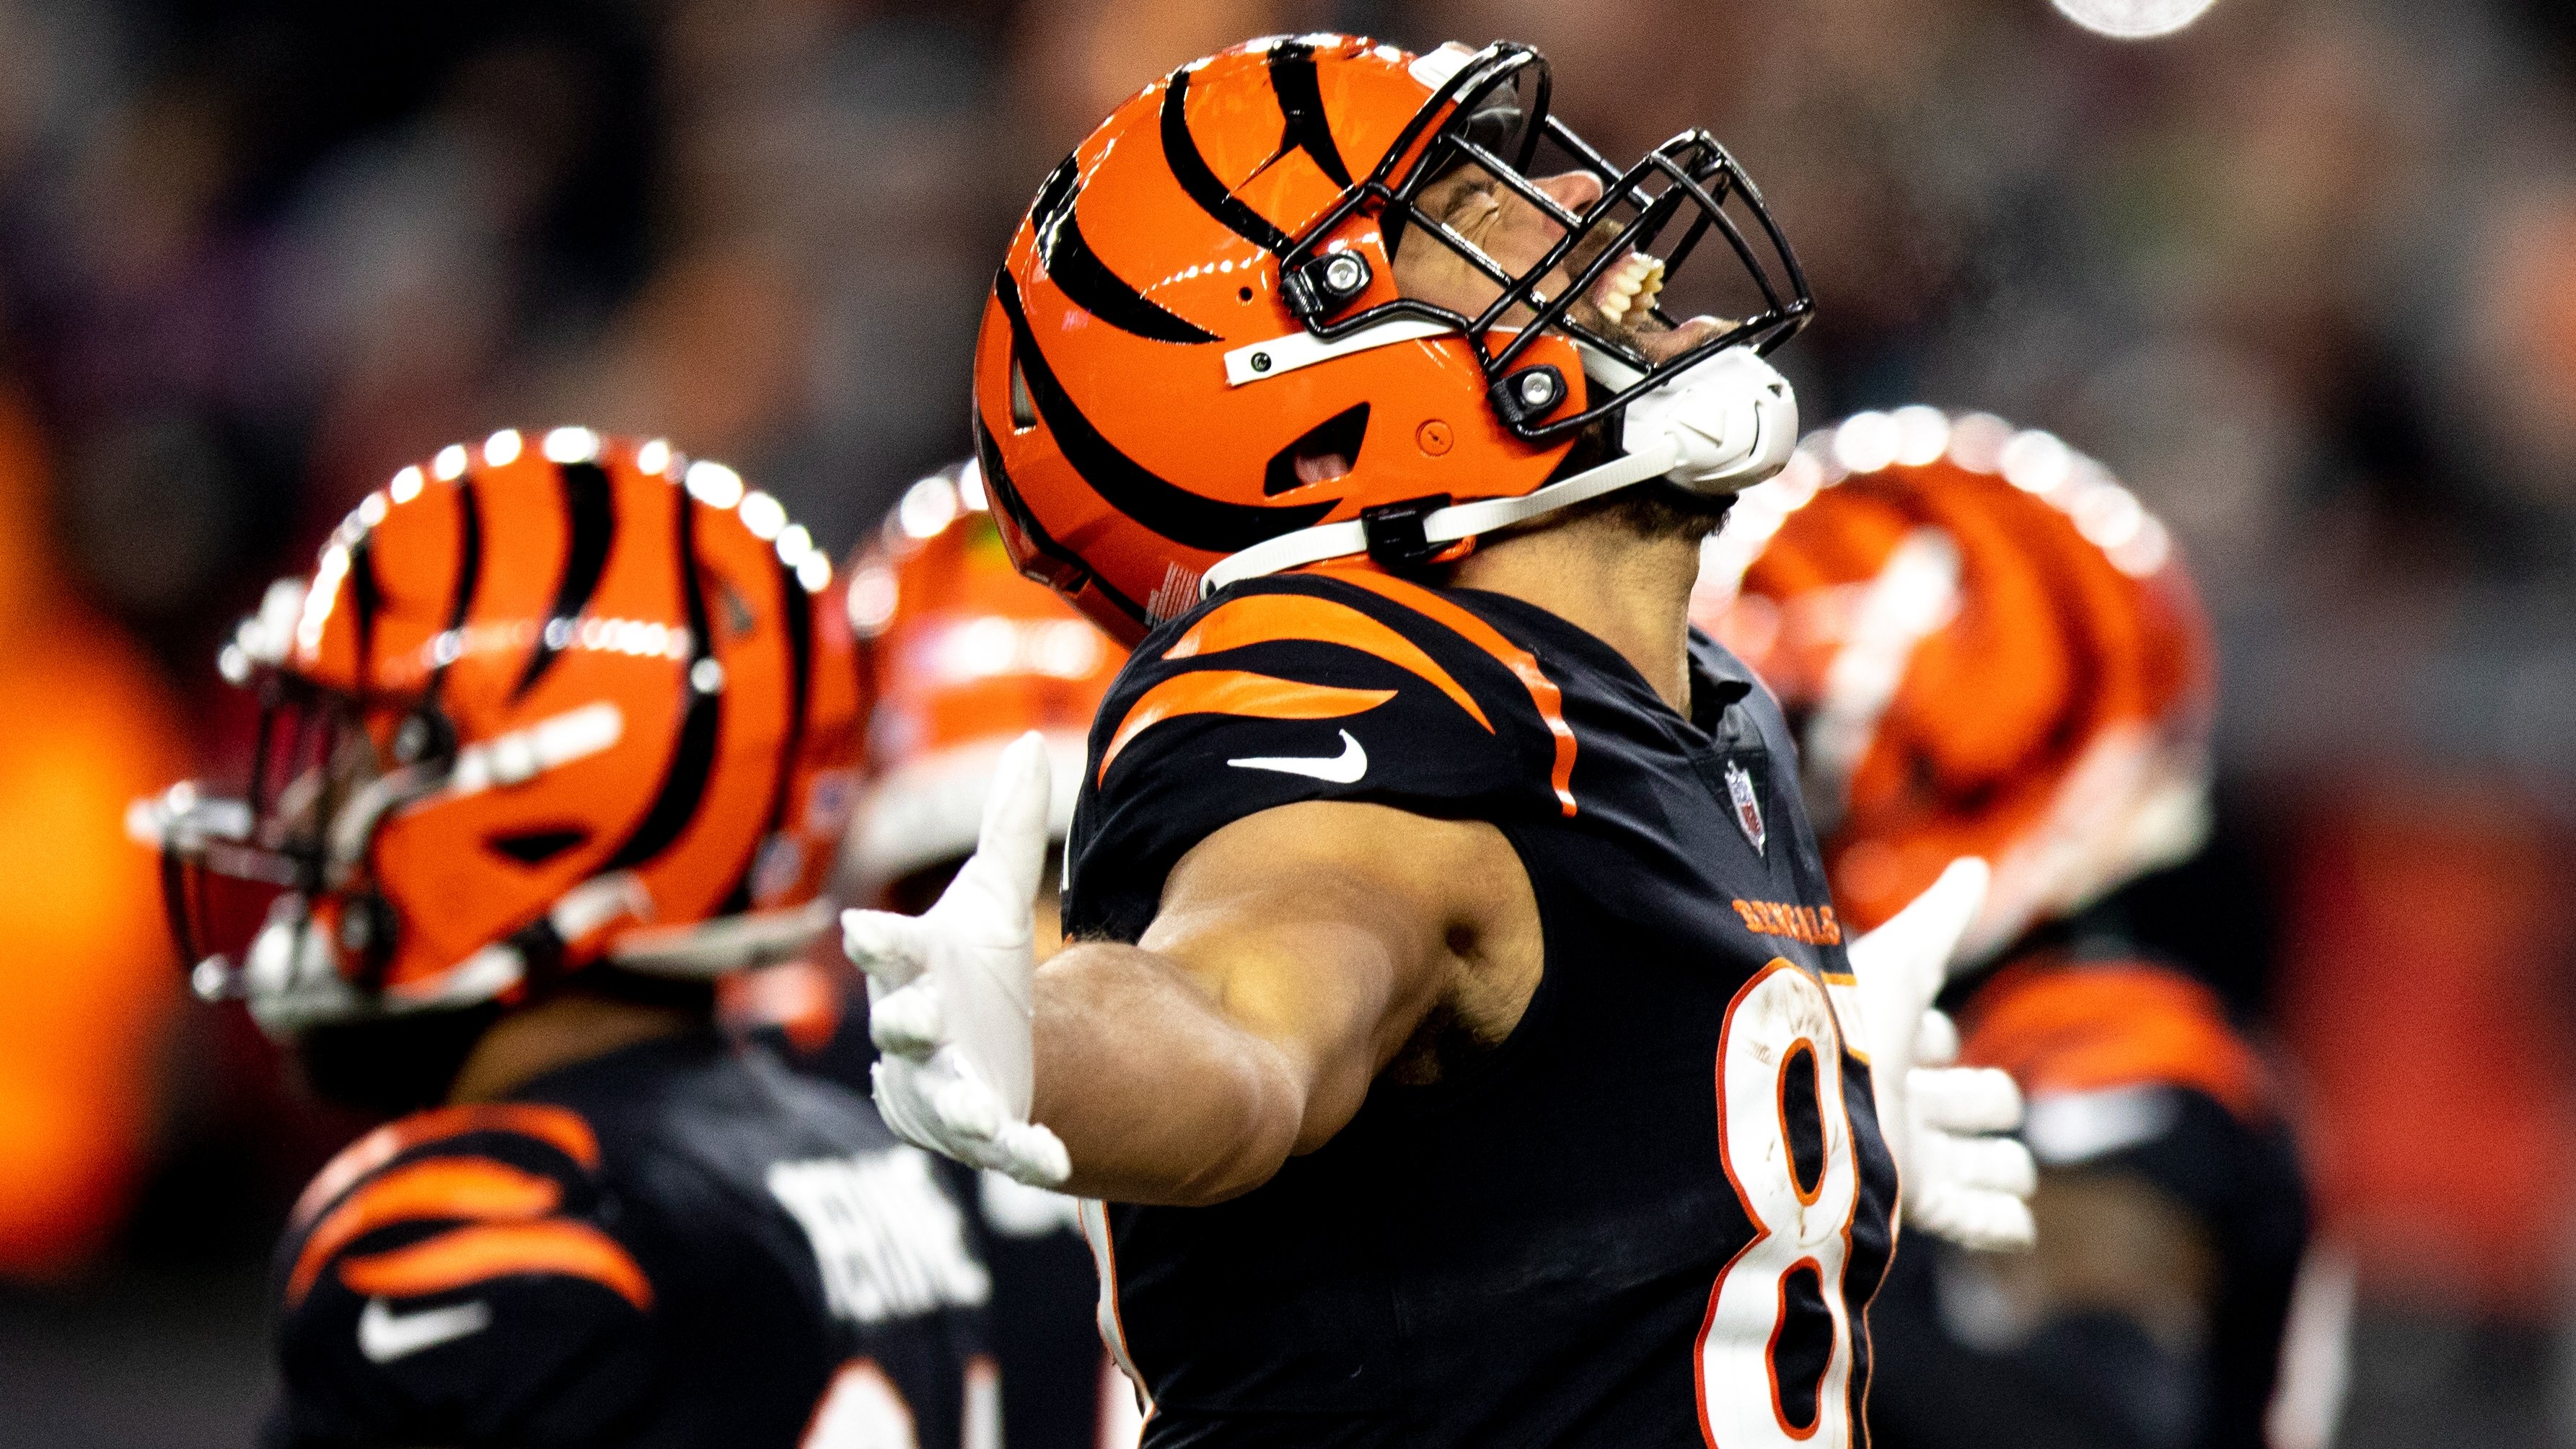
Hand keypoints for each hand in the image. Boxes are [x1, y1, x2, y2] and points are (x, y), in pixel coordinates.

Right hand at [842, 732, 1070, 1187]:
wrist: (986, 1046)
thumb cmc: (971, 968)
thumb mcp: (994, 895)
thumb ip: (1006, 826)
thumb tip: (1023, 738)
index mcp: (911, 967)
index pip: (886, 948)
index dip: (877, 941)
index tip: (862, 929)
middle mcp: (913, 1028)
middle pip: (899, 1025)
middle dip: (904, 1022)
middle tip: (915, 1016)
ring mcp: (941, 1084)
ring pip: (941, 1097)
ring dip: (959, 1104)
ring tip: (980, 1111)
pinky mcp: (983, 1127)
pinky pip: (1002, 1146)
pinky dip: (1025, 1153)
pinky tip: (1056, 1161)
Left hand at [1845, 858, 2036, 1250]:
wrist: (1797, 1099)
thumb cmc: (1845, 1020)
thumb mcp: (1904, 958)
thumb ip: (1942, 915)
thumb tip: (1975, 868)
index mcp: (1888, 1037)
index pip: (1931, 1037)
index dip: (1935, 1032)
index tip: (1919, 1031)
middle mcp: (1897, 1096)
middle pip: (1971, 1102)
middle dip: (1986, 1101)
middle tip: (1977, 1099)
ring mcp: (1906, 1152)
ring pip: (1978, 1165)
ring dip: (2002, 1169)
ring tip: (2010, 1171)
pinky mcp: (1913, 1199)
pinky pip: (1970, 1222)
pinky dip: (1999, 1225)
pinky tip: (2019, 1225)